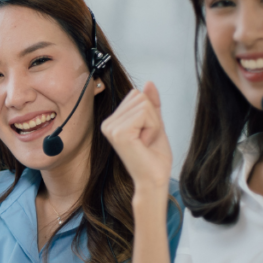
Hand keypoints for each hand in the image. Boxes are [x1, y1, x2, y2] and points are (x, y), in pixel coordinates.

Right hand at [100, 81, 172, 198]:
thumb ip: (151, 104)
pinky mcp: (119, 132)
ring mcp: (111, 127)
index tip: (146, 134)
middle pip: (140, 97)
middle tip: (147, 139)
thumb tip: (148, 82)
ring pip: (144, 105)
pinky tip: (144, 144)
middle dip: (152, 118)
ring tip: (145, 142)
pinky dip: (153, 128)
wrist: (154, 179)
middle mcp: (107, 123)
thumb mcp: (155, 124)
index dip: (150, 113)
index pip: (136, 95)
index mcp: (112, 121)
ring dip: (153, 124)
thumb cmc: (154, 158)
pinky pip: (145, 114)